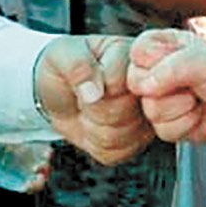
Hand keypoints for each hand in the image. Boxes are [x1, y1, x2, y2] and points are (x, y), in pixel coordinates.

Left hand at [33, 34, 151, 165]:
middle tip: (85, 95)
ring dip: (94, 127)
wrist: (56, 94)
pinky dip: (97, 144)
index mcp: (135, 56)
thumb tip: (95, 90)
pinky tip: (93, 126)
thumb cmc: (64, 67)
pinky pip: (119, 152)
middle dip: (95, 108)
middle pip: (125, 110)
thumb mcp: (61, 54)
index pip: (123, 80)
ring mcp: (146, 115)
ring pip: (124, 135)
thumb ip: (77, 65)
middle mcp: (149, 86)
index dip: (99, 86)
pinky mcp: (138, 140)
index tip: (86, 79)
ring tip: (89, 109)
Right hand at [126, 29, 205, 144]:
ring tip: (197, 98)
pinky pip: (162, 130)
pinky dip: (185, 124)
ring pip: (150, 110)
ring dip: (181, 108)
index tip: (177, 62)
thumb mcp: (202, 60)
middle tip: (191, 83)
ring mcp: (160, 99)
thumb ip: (171, 67)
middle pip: (136, 84)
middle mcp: (157, 72)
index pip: (137, 52)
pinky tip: (198, 114)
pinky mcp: (166, 123)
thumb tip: (145, 86)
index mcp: (162, 47)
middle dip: (169, 88)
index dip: (154, 61)